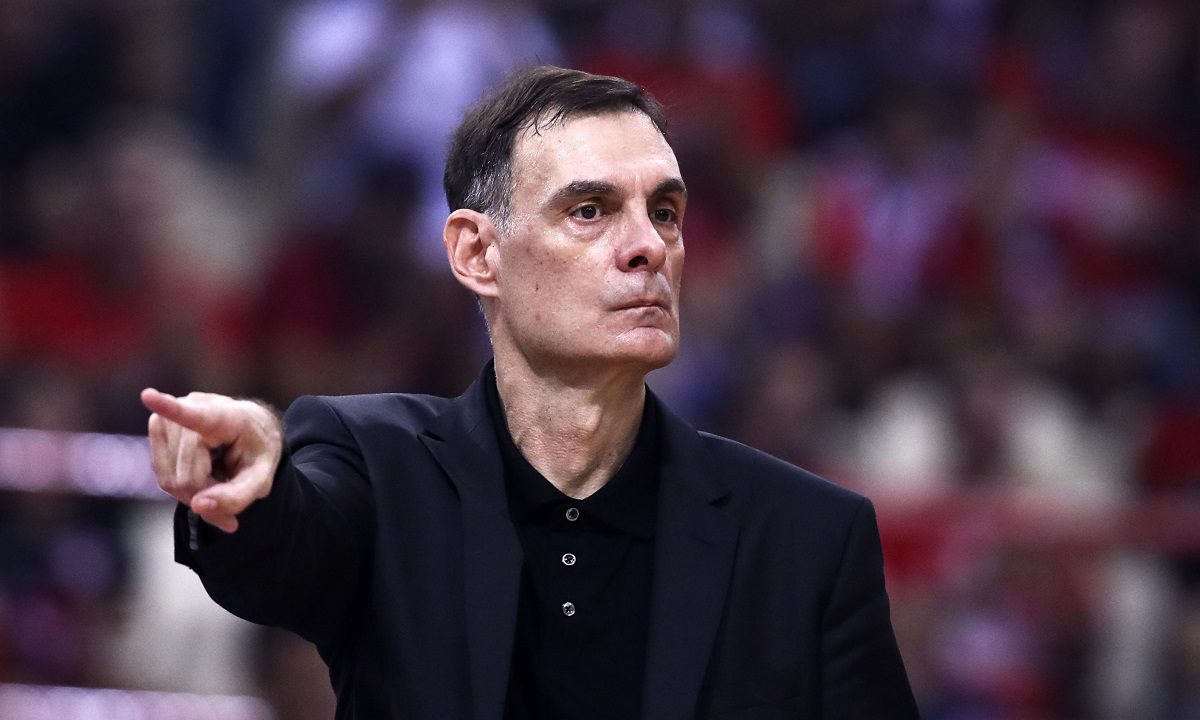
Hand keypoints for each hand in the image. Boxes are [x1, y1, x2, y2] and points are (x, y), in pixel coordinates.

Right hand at [142, 388, 282, 532]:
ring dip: (194, 491)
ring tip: (217, 478)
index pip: (195, 416)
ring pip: (170, 479)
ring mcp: (172, 415)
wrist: (251, 428)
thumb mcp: (261, 478)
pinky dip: (180, 484)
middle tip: (229, 489)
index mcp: (226, 417)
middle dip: (206, 493)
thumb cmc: (257, 451)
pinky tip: (201, 475)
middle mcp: (193, 409)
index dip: (170, 409)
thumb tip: (197, 506)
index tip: (148, 395)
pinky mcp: (159, 425)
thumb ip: (237, 497)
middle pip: (185, 477)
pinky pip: (162, 473)